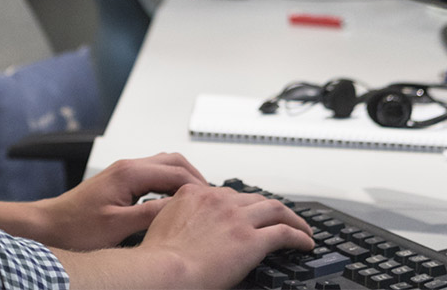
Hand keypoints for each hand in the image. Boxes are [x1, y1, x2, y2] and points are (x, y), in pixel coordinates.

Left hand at [35, 152, 206, 249]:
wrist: (50, 225)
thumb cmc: (76, 227)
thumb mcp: (117, 226)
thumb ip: (150, 214)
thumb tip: (180, 208)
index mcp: (129, 173)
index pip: (175, 170)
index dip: (198, 184)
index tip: (213, 199)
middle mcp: (127, 167)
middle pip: (172, 160)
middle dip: (194, 177)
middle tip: (210, 198)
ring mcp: (124, 172)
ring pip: (163, 165)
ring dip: (182, 179)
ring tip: (197, 200)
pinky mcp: (120, 181)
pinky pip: (153, 175)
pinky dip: (169, 184)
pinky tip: (174, 202)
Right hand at [140, 182, 313, 289]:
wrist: (164, 270)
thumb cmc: (158, 257)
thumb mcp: (161, 222)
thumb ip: (176, 214)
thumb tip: (183, 222)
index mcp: (196, 194)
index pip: (226, 193)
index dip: (241, 204)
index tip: (248, 213)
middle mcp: (219, 200)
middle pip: (254, 198)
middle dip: (269, 207)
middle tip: (279, 218)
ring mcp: (237, 219)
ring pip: (275, 209)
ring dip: (292, 218)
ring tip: (302, 228)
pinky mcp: (252, 241)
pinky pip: (284, 233)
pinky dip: (298, 235)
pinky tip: (305, 243)